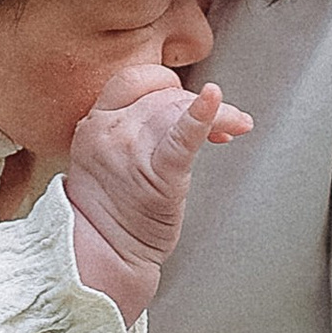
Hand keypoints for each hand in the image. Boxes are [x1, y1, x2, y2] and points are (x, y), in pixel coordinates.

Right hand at [65, 69, 252, 317]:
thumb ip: (127, 126)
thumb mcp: (102, 154)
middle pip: (163, 94)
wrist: (103, 253)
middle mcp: (110, 130)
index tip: (182, 103)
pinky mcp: (158, 176)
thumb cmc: (110, 209)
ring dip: (218, 115)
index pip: (135, 79)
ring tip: (236, 125)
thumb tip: (172, 108)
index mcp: (95, 122)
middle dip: (195, 105)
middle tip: (221, 124)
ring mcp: (132, 151)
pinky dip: (202, 117)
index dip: (166, 86)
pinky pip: (181, 139)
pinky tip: (215, 99)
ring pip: (178, 109)